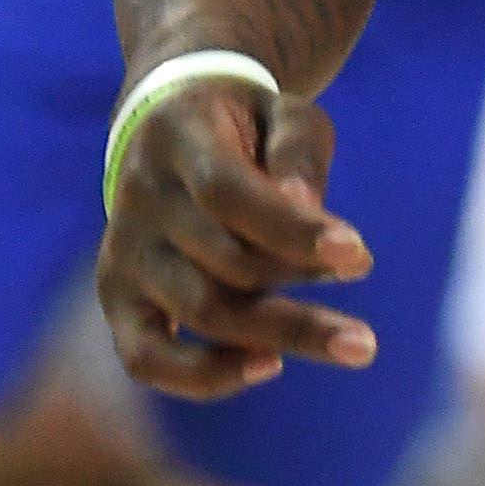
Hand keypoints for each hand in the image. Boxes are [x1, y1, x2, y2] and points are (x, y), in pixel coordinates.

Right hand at [96, 79, 377, 397]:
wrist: (167, 133)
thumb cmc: (244, 126)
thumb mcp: (282, 110)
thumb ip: (297, 150)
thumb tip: (305, 208)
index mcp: (177, 138)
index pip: (228, 193)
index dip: (293, 230)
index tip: (359, 257)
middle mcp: (139, 199)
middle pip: (222, 263)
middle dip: (302, 293)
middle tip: (366, 331)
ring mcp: (123, 254)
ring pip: (200, 310)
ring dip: (278, 333)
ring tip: (350, 344)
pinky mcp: (118, 300)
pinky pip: (146, 358)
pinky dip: (203, 375)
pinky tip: (270, 365)